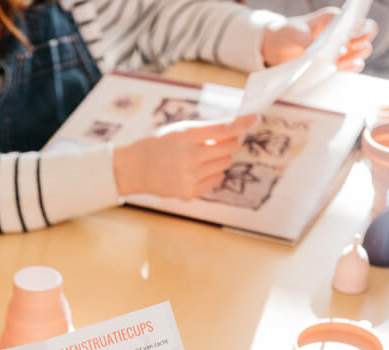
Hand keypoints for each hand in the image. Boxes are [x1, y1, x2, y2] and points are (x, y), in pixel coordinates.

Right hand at [113, 115, 257, 199]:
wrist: (134, 168)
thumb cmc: (156, 145)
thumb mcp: (178, 130)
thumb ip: (204, 131)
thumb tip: (234, 130)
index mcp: (186, 136)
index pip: (224, 128)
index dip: (242, 123)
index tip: (254, 118)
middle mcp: (190, 156)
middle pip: (230, 147)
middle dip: (232, 141)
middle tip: (226, 139)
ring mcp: (190, 176)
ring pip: (225, 164)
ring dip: (221, 157)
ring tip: (203, 156)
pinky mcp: (190, 191)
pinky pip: (217, 179)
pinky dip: (214, 172)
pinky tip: (199, 169)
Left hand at [260, 8, 376, 70]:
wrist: (274, 48)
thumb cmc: (286, 33)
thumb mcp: (293, 33)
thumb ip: (305, 38)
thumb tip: (316, 51)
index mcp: (334, 18)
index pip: (357, 19)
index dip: (362, 27)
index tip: (354, 34)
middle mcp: (341, 32)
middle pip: (366, 35)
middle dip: (363, 42)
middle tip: (352, 46)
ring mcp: (340, 49)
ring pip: (361, 52)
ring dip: (357, 57)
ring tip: (342, 61)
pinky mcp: (335, 64)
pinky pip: (350, 66)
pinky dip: (349, 68)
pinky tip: (341, 69)